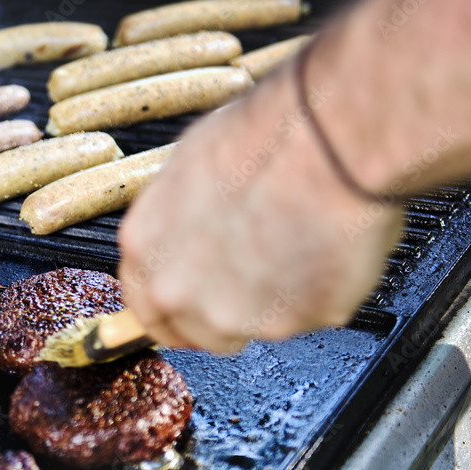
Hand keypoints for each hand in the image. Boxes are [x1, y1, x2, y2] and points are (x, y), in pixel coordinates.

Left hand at [118, 64, 402, 352]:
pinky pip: (303, 319)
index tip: (192, 309)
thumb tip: (192, 232)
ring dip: (270, 305)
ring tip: (296, 249)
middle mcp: (177, 291)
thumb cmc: (262, 138)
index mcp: (145, 249)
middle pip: (195, 330)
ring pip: (250, 329)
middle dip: (223, 310)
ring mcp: (230, 315)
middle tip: (258, 273)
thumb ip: (178, 222)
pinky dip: (317, 295)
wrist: (324, 138)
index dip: (175, 310)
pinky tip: (324, 249)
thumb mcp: (187, 167)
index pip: (146, 307)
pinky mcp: (287, 324)